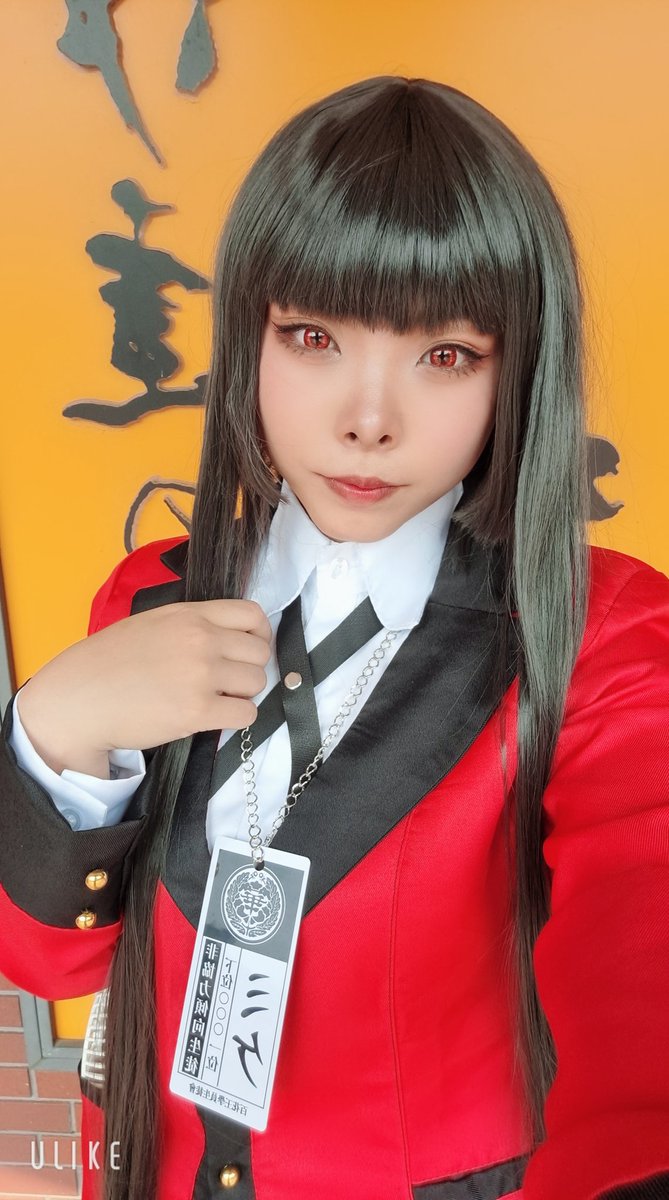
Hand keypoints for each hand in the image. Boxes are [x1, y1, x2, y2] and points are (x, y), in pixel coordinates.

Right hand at [17, 600, 272, 773]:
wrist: (79, 698)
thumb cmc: (109, 662)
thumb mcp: (153, 624)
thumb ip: (191, 625)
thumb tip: (227, 639)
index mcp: (190, 615)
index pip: (252, 614)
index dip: (260, 634)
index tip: (250, 650)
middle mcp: (200, 640)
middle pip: (260, 652)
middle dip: (250, 668)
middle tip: (230, 682)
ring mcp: (201, 675)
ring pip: (257, 683)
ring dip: (243, 694)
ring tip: (219, 699)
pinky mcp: (197, 711)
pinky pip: (246, 714)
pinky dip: (237, 718)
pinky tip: (217, 717)